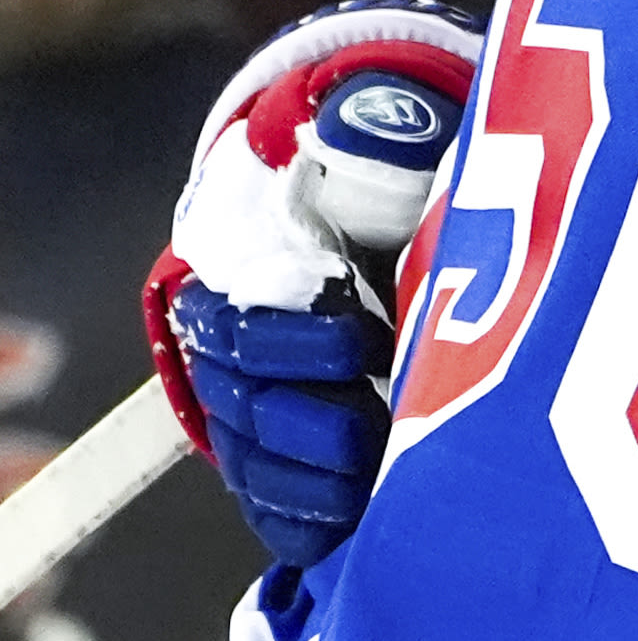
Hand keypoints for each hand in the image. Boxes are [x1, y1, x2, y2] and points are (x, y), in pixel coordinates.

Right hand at [144, 0, 480, 568]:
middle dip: (308, 420)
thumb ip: (375, 136)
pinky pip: (278, 514)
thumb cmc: (398, 194)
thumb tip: (363, 122)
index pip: (238, 325)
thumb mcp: (393, 154)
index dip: (294, 341)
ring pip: (256, 467)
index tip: (362, 339)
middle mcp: (235, 357)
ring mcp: (257, 419)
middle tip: (375, 422)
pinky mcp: (288, 473)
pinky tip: (355, 510)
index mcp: (243, 280)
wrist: (397, 244)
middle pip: (246, 407)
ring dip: (311, 476)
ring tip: (374, 466)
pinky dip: (310, 518)